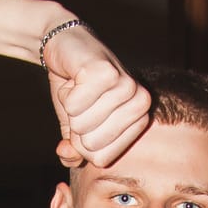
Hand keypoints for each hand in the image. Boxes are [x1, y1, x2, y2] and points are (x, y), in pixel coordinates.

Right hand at [42, 25, 150, 168]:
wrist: (67, 49)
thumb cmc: (78, 91)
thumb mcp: (76, 127)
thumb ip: (74, 151)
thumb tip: (67, 153)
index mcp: (140, 120)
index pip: (101, 158)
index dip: (82, 142)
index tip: (88, 117)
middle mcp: (141, 102)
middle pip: (91, 144)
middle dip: (75, 124)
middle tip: (83, 100)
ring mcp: (126, 85)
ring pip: (81, 124)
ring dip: (70, 107)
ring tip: (80, 88)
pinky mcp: (106, 72)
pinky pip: (74, 105)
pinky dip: (66, 94)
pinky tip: (76, 78)